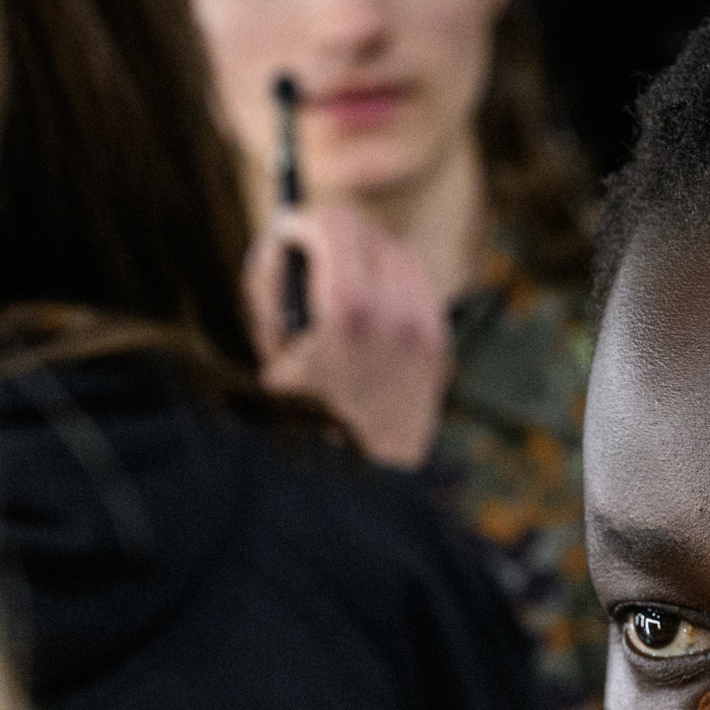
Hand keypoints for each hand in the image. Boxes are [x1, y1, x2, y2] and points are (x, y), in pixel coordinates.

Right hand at [245, 204, 449, 468]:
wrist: (357, 485)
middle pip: (369, 233)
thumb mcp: (270, 350)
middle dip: (334, 242)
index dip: (303, 223)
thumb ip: (273, 284)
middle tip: (308, 262)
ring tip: (340, 292)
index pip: (335, 223)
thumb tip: (284, 238)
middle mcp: (396, 313)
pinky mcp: (440, 346)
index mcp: (349, 309)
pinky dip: (394, 290)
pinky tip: (371, 318)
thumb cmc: (301, 422)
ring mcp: (425, 330)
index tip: (288, 234)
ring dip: (368, 262)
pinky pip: (420, 290)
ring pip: (399, 256)